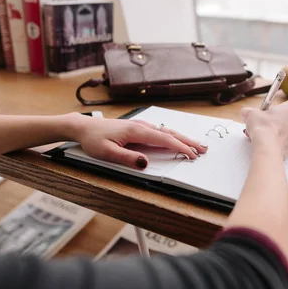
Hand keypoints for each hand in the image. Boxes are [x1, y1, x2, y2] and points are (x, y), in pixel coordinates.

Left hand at [69, 114, 207, 168]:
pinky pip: (160, 132)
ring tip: (196, 145)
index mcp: (137, 131)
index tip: (192, 154)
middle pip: (170, 133)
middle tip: (204, 149)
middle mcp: (142, 126)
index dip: (180, 147)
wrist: (84, 127)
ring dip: (182, 138)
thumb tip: (146, 162)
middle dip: (188, 141)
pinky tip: (177, 139)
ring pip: (166, 131)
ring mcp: (141, 126)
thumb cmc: (93, 140)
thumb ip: (127, 158)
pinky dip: (173, 136)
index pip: (164, 139)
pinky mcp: (138, 128)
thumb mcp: (106, 153)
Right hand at [240, 100, 287, 158]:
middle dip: (276, 121)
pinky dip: (279, 140)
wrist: (268, 147)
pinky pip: (287, 140)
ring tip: (265, 134)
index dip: (273, 110)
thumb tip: (246, 113)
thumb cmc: (265, 128)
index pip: (284, 105)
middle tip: (265, 124)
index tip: (266, 114)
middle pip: (287, 117)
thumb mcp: (252, 113)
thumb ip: (249, 111)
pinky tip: (270, 140)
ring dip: (278, 131)